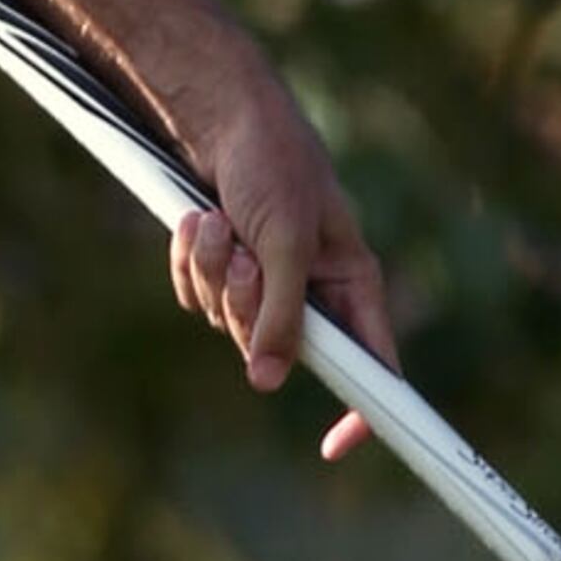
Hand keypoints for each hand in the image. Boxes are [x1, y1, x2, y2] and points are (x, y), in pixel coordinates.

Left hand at [163, 55, 400, 459]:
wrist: (221, 116)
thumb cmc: (274, 164)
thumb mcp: (286, 240)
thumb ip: (281, 311)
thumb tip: (268, 380)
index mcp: (350, 280)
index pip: (372, 362)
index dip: (363, 408)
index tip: (338, 445)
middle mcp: (310, 288)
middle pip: (275, 349)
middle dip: (246, 307)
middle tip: (243, 256)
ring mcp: (262, 281)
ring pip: (226, 323)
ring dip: (212, 274)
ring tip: (216, 221)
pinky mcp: (222, 268)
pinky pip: (195, 297)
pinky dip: (189, 263)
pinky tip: (194, 220)